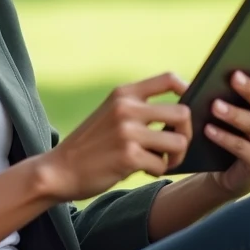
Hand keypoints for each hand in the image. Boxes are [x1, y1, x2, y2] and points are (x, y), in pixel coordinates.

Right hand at [39, 73, 191, 202]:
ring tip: (158, 160)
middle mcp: (127, 108)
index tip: (189, 106)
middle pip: (183, 113)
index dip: (188, 90)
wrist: (59, 170)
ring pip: (179, 141)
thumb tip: (182, 114)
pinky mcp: (128, 156)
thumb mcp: (110, 114)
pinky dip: (156, 170)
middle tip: (173, 147)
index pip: (168, 79)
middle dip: (185, 134)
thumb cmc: (91, 145)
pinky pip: (162, 164)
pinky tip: (140, 169)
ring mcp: (128, 131)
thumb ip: (138, 108)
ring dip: (174, 156)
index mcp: (123, 93)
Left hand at [205, 59, 249, 197]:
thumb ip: (229, 88)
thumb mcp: (235, 105)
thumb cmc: (234, 126)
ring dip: (234, 114)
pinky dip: (224, 137)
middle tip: (234, 76)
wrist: (229, 167)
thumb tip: (209, 70)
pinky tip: (208, 128)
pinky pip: (242, 148)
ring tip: (214, 105)